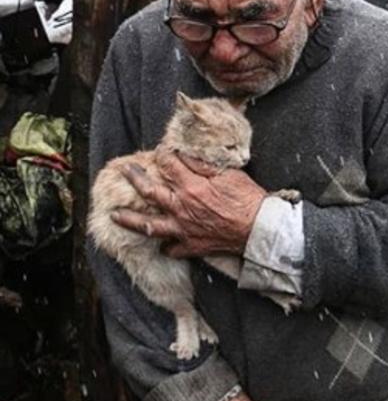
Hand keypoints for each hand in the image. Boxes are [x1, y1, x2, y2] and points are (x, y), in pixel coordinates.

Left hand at [111, 151, 266, 257]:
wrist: (259, 229)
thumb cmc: (248, 199)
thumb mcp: (228, 173)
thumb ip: (203, 164)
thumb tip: (184, 155)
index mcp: (191, 187)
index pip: (168, 165)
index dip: (162, 155)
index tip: (161, 151)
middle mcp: (181, 208)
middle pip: (149, 191)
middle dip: (134, 178)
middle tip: (124, 171)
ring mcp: (183, 229)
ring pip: (149, 225)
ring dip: (130, 220)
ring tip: (115, 215)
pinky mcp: (192, 245)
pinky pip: (171, 249)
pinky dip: (165, 246)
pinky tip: (161, 243)